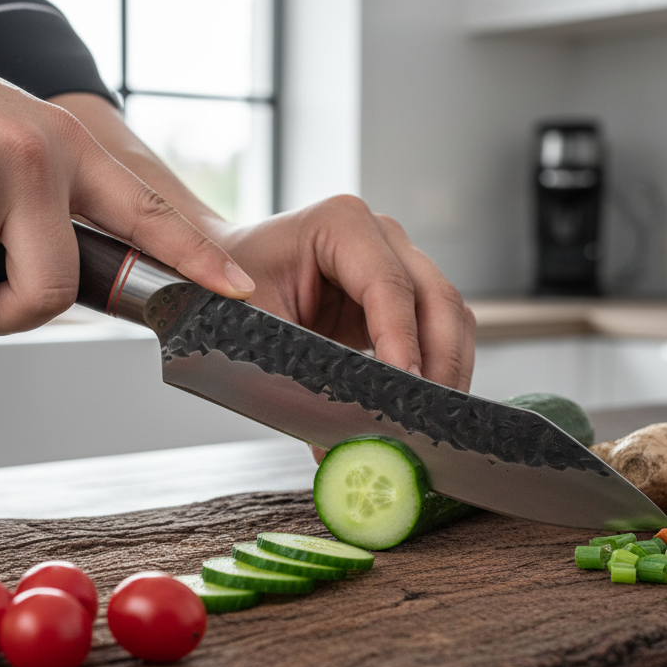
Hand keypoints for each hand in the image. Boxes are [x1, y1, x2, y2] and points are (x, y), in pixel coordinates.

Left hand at [213, 198, 474, 461]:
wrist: (217, 277)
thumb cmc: (230, 292)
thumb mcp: (254, 330)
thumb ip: (295, 380)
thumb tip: (334, 442)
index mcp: (340, 223)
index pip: (389, 285)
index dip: (402, 341)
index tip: (404, 388)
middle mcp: (380, 235)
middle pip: (436, 298)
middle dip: (439, 362)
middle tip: (427, 420)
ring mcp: (397, 261)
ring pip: (449, 316)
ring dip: (448, 370)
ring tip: (428, 422)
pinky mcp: (401, 297)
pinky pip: (437, 332)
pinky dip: (437, 370)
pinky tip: (421, 408)